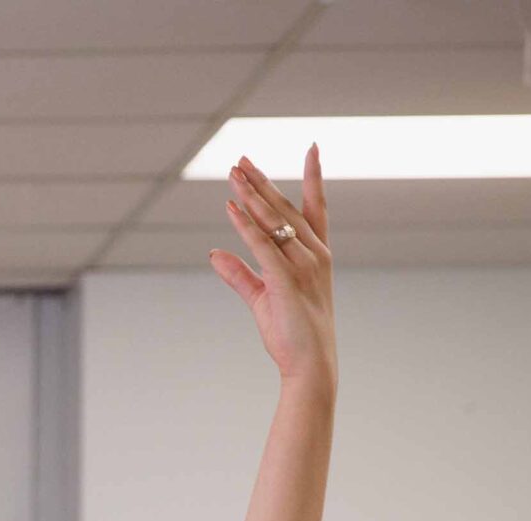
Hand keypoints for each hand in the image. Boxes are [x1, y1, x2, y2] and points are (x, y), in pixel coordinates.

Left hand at [208, 145, 334, 390]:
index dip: (314, 177)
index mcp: (316, 255)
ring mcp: (303, 267)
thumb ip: (239, 273)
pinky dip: (246, 226)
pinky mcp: (286, 281)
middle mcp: (315, 255)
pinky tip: (231, 207)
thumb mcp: (262, 297)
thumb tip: (214, 253)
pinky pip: (262, 246)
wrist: (310, 364)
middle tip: (241, 158)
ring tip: (233, 172)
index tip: (313, 147)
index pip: (316, 207)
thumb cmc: (291, 332)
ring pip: (274, 222)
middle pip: (286, 208)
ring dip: (251, 195)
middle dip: (262, 182)